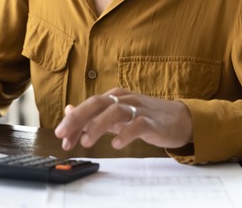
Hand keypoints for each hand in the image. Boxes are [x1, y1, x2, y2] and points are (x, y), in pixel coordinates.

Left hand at [54, 87, 192, 150]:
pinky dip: (125, 133)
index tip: (61, 137)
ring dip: (98, 126)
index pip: (89, 106)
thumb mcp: (117, 114)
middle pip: (97, 103)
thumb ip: (94, 114)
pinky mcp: (152, 122)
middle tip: (62, 134)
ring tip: (86, 141)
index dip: (73, 120)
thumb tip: (68, 111)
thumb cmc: (146, 116)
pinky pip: (137, 125)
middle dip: (77, 118)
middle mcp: (125, 100)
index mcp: (115, 98)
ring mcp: (139, 109)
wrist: (180, 119)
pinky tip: (116, 144)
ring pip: (115, 111)